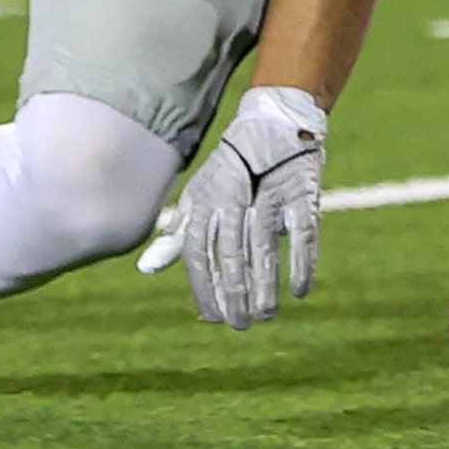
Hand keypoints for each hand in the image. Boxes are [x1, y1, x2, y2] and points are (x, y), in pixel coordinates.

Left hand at [136, 86, 325, 328]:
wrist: (274, 124)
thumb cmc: (230, 172)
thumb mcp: (198, 198)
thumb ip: (178, 236)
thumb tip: (145, 270)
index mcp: (205, 201)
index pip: (200, 253)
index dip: (205, 287)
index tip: (211, 318)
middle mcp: (234, 198)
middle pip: (232, 255)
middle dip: (235, 294)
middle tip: (240, 324)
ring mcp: (269, 195)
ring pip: (264, 248)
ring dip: (264, 285)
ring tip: (265, 314)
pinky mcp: (302, 193)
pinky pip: (303, 234)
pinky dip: (302, 263)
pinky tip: (299, 290)